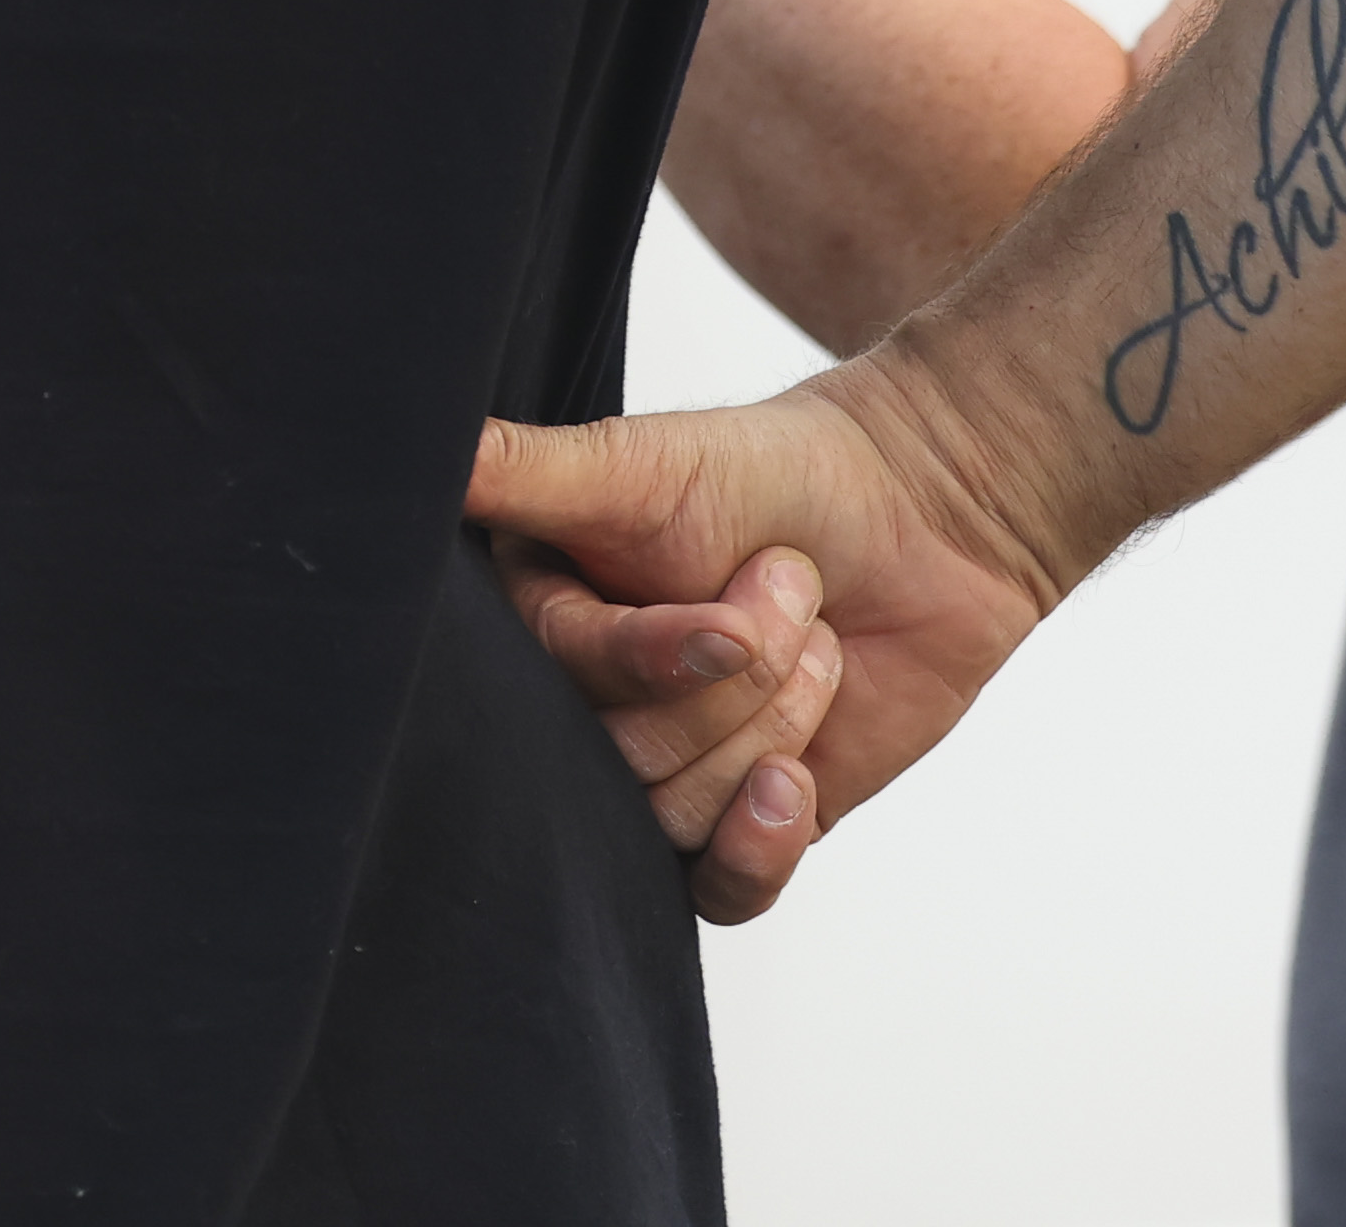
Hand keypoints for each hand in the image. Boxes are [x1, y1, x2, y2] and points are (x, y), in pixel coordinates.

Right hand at [466, 364, 1067, 910]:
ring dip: (773, 728)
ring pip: (674, 818)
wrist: (925, 514)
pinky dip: (762, 842)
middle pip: (621, 761)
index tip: (734, 620)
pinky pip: (719, 891)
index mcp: (543, 623)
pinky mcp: (738, 826)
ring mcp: (664, 772)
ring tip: (816, 644)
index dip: (651, 662)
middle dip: (735, 685)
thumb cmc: (775, 471)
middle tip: (793, 593)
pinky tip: (800, 779)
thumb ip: (517, 471)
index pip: (557, 682)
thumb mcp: (633, 464)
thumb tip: (420, 453)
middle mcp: (588, 706)